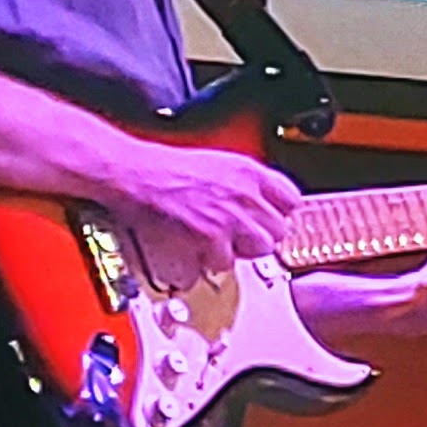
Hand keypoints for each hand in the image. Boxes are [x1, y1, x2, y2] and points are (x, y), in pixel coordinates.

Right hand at [97, 140, 300, 295]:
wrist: (134, 174)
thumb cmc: (167, 169)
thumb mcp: (219, 165)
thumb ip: (246, 184)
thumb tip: (264, 204)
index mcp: (250, 172)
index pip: (292, 200)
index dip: (279, 213)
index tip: (270, 218)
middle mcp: (245, 194)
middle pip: (279, 230)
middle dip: (260, 235)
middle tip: (239, 234)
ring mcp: (230, 217)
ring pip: (260, 249)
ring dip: (241, 251)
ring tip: (219, 242)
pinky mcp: (211, 237)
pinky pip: (227, 262)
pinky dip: (212, 260)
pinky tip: (199, 248)